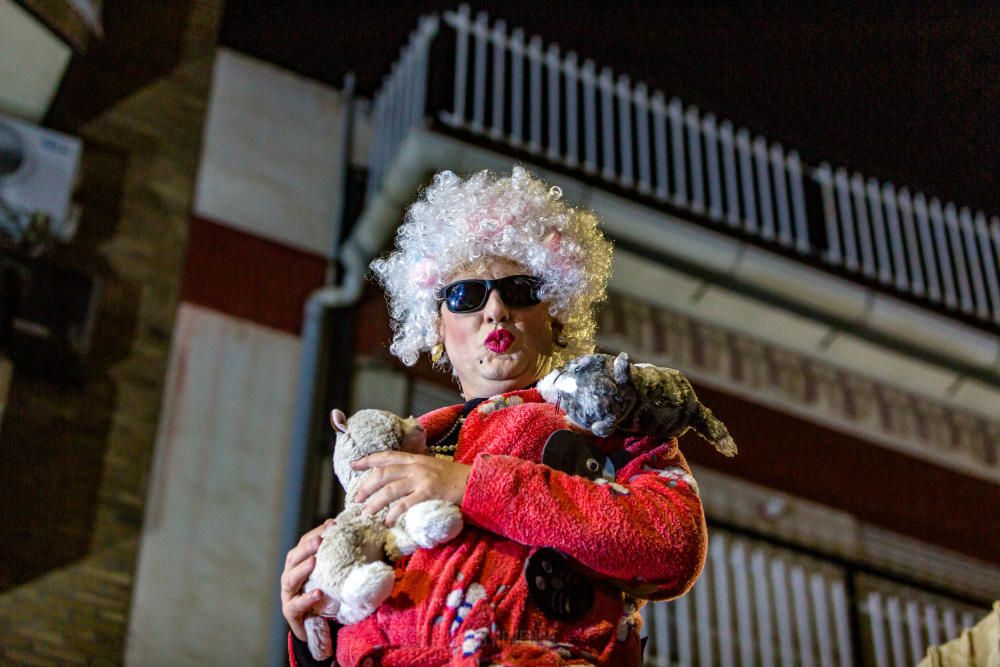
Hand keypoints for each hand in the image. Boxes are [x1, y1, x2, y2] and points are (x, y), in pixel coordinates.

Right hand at [280, 519, 333, 640]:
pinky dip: (306, 598)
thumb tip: (351, 532)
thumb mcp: (329, 573)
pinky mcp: (291, 612)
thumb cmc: (324, 594)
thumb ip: (335, 556)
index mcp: (298, 563)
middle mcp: (290, 576)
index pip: (303, 543)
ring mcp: (288, 594)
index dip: (316, 533)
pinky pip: (296, 605)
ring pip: (291, 579)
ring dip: (302, 569)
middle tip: (320, 539)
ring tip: (314, 561)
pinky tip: (318, 593)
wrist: (316, 627)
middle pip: (293, 558)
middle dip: (306, 547)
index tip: (332, 525)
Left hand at [351, 452, 471, 524]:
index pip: (387, 456)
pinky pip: (405, 504)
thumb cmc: (455, 479)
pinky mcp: (429, 494)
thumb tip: (396, 482)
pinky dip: (393, 514)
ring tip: (366, 512)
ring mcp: (423, 479)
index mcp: (416, 459)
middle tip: (355, 499)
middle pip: (383, 473)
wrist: (477, 483)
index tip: (353, 464)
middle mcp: (417, 466)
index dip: (368, 460)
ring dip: (375, 502)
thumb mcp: (433, 468)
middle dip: (366, 485)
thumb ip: (415, 471)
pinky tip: (387, 521)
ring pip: (390, 489)